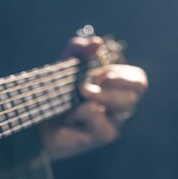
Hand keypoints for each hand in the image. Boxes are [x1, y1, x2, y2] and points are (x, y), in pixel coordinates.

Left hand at [41, 36, 147, 160]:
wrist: (38, 118)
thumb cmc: (56, 92)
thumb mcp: (66, 63)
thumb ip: (80, 47)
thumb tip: (97, 43)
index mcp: (118, 90)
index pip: (139, 80)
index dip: (122, 73)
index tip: (97, 73)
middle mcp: (120, 107)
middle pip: (138, 90)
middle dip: (114, 79)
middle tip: (89, 82)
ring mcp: (114, 122)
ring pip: (126, 103)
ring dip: (99, 93)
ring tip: (79, 95)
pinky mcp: (103, 135)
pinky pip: (99, 114)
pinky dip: (81, 111)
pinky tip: (70, 118)